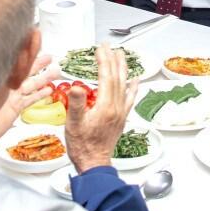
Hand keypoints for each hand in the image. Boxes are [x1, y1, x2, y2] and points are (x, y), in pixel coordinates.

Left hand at [0, 54, 55, 140]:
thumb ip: (9, 65)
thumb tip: (19, 50)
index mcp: (1, 71)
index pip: (18, 58)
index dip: (28, 50)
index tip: (38, 44)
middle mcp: (7, 81)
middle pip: (26, 69)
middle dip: (39, 62)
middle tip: (50, 57)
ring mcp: (11, 95)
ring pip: (31, 84)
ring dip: (44, 78)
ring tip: (56, 72)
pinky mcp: (15, 107)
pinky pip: (30, 98)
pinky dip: (40, 95)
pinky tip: (49, 91)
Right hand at [65, 44, 136, 172]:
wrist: (94, 163)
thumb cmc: (82, 146)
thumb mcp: (74, 124)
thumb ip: (77, 104)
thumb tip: (77, 86)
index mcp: (105, 106)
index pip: (106, 76)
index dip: (103, 60)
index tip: (100, 48)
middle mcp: (116, 108)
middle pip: (117, 78)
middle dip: (113, 60)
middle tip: (108, 47)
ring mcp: (121, 113)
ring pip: (124, 85)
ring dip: (122, 69)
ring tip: (121, 56)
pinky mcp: (121, 118)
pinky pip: (130, 98)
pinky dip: (133, 87)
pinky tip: (135, 80)